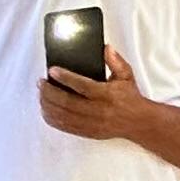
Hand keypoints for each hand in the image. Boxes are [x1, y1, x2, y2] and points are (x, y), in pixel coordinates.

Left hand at [39, 45, 159, 145]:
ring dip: (48, 105)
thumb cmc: (130, 97)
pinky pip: (65, 127)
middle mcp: (98, 110)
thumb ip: (116, 61)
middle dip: (50, 92)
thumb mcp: (126, 76)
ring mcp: (92, 123)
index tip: (52, 70)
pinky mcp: (87, 132)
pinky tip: (45, 110)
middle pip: (67, 102)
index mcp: (107, 95)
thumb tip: (106, 48)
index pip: (82, 86)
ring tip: (41, 94)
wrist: (139, 122)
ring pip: (63, 116)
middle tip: (41, 82)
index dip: (65, 78)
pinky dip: (52, 119)